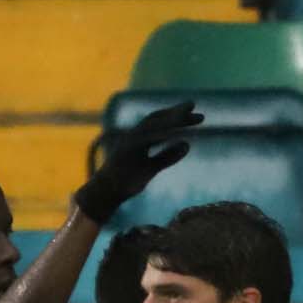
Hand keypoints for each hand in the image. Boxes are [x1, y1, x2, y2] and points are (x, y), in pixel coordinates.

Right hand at [77, 100, 198, 223]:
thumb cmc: (126, 181)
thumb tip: (187, 145)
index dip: (178, 117)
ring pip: (151, 126)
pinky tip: (175, 132)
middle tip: (195, 108)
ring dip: (169, 119)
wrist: (105, 194)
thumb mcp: (151, 168)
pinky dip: (160, 134)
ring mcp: (128, 142)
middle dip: (175, 112)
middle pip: (157, 119)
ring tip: (187, 116)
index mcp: (139, 138)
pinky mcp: (126, 151)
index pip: (160, 122)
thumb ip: (167, 156)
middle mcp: (133, 136)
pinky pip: (145, 140)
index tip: (197, 116)